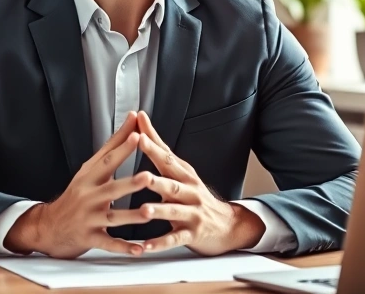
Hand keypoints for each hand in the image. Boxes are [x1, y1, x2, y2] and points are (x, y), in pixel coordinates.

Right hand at [4, 111, 151, 258]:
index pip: (108, 160)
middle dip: (130, 183)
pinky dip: (123, 247)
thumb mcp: (90, 169)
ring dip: (131, 216)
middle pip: (111, 189)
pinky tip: (139, 249)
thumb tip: (133, 118)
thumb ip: (114, 145)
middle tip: (148, 176)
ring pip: (112, 217)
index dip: (122, 148)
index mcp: (90, 177)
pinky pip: (109, 243)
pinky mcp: (89, 238)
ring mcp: (88, 218)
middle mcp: (88, 196)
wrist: (49, 226)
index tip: (138, 136)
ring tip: (149, 212)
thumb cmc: (77, 194)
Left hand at [132, 111, 265, 255]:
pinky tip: (146, 247)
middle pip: (173, 184)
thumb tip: (140, 118)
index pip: (167, 158)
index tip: (138, 134)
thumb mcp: (181, 171)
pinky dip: (160, 243)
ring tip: (144, 210)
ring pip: (174, 211)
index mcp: (184, 175)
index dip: (153, 147)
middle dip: (157, 180)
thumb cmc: (194, 195)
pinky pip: (175, 239)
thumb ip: (158, 148)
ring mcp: (192, 213)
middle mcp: (190, 192)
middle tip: (142, 176)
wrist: (227, 225)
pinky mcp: (192, 234)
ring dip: (159, 211)